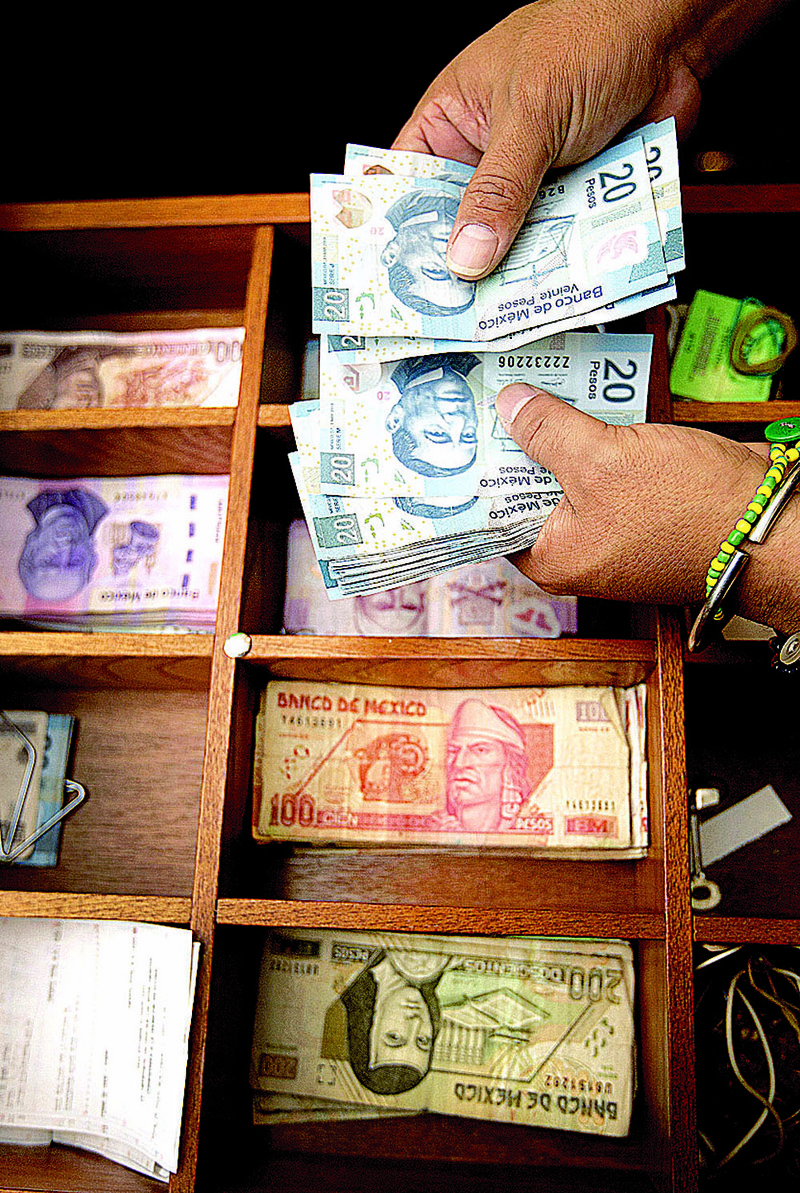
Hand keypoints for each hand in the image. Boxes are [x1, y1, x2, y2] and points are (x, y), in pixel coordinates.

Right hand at [393, 0, 785, 279]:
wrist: (672, 35)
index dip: (398, 233)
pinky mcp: (574, 199)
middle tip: (454, 314)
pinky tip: (554, 295)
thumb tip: (466, 256)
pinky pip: (559, 245)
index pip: (408, 185)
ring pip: (512, 244)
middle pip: (461, 228)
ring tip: (504, 316)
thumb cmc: (591, 35)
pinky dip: (560, 268)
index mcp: (454, 122)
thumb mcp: (530, 113)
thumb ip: (498, 188)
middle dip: (462, 268)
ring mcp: (532, 181)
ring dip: (514, 275)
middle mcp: (487, 156)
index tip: (396, 281)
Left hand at [494, 384, 799, 632]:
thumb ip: (547, 431)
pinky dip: (592, 435)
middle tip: (487, 392)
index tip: (456, 428)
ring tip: (526, 382)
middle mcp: (574, 549)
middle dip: (512, 440)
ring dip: (554, 431)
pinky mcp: (638, 505)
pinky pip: (601, 467)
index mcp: (551, 557)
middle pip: (524, 488)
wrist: (766, 523)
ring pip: (565, 472)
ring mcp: (608, 527)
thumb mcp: (602, 461)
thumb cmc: (685, 509)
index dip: (473, 469)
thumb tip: (508, 404)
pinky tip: (580, 396)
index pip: (489, 515)